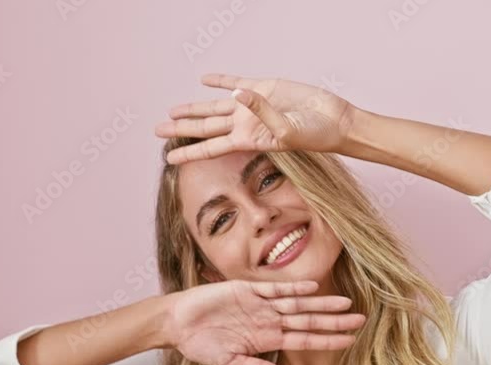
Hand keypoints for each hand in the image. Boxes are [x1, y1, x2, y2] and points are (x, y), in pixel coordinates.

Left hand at [155, 73, 356, 164]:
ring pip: (214, 106)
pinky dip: (219, 81)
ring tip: (172, 110)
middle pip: (205, 127)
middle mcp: (245, 124)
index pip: (210, 147)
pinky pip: (235, 82)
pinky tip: (204, 79)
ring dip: (193, 108)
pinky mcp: (264, 86)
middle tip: (157, 129)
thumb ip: (261, 112)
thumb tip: (237, 94)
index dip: (188, 152)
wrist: (333, 120)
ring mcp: (252, 105)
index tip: (167, 159)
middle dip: (180, 129)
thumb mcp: (286, 130)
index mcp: (247, 139)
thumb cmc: (314, 134)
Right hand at [164, 279, 364, 364]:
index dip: (328, 341)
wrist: (177, 322)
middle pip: (308, 321)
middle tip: (361, 319)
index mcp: (267, 340)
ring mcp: (260, 305)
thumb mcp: (230, 362)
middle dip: (334, 321)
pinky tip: (312, 287)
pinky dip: (293, 288)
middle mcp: (269, 322)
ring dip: (321, 304)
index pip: (305, 341)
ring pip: (297, 304)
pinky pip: (274, 289)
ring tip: (345, 303)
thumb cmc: (200, 345)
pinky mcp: (247, 290)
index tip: (351, 342)